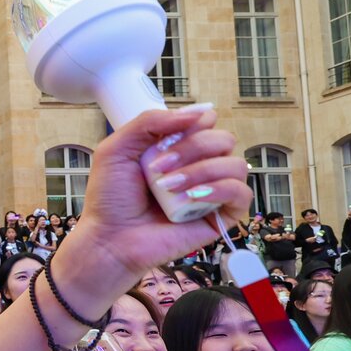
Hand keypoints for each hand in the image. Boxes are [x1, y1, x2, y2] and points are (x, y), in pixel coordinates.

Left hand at [61, 107, 249, 287]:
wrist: (109, 238)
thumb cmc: (110, 198)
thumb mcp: (117, 148)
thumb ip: (150, 121)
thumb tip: (197, 112)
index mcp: (179, 148)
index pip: (207, 121)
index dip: (192, 124)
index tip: (163, 140)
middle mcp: (200, 166)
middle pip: (223, 138)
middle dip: (192, 148)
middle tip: (159, 168)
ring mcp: (212, 191)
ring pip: (236, 164)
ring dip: (202, 171)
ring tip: (169, 187)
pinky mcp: (221, 216)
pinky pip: (242, 193)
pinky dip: (220, 189)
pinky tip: (193, 197)